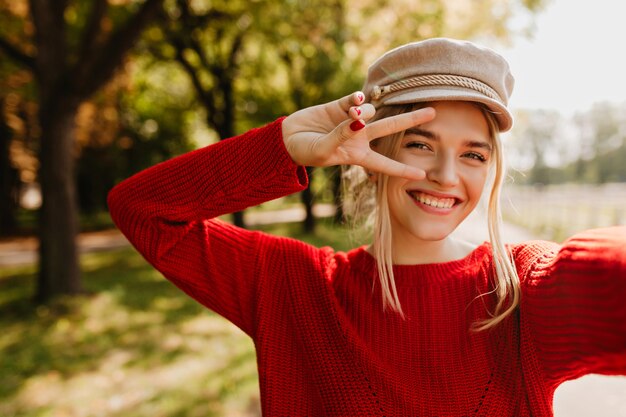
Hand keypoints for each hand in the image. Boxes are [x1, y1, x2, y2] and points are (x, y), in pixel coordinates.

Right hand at [282, 91, 434, 179]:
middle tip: (433, 113)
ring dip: (363, 112)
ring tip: (349, 116)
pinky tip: (353, 101)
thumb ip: (342, 136)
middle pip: (391, 128)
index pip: (385, 164)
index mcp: (358, 155)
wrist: (286, 138)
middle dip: (411, 120)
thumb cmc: (305, 152)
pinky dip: (356, 99)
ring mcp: (351, 121)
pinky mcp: (340, 106)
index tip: (422, 174)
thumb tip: (358, 120)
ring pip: (369, 111)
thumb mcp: (324, 150)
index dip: (403, 169)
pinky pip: (355, 99)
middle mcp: (360, 137)